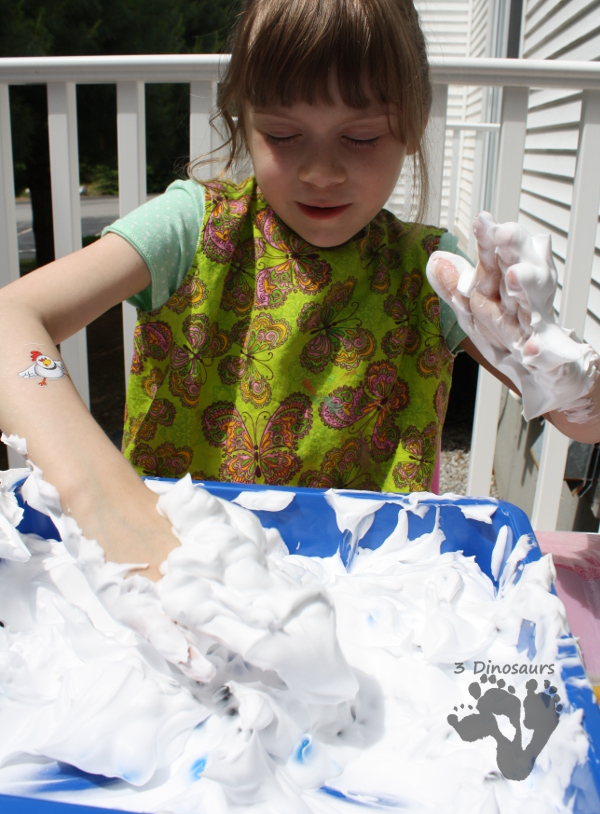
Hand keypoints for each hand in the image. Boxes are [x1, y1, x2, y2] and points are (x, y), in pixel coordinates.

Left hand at [426, 212, 598, 421]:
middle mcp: (526, 303)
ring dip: (526, 290)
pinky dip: (542, 353)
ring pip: (534, 307)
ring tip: (514, 277)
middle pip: (519, 272)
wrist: (553, 376)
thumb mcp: (478, 315)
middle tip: (503, 232)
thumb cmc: (514, 339)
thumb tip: (435, 259)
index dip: (490, 241)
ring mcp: (540, 330)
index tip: (483, 220)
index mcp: (508, 290)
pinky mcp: (552, 359)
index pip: (497, 261)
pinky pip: (548, 355)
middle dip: (513, 250)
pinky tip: (534, 350)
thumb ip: (457, 290)